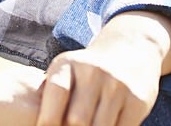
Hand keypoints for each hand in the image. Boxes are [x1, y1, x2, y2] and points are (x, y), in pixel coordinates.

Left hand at [36, 45, 160, 125]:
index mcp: (68, 64)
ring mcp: (118, 85)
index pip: (57, 94)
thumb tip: (32, 122)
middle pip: (77, 119)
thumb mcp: (65, 72)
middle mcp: (93, 72)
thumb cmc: (86, 73)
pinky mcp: (137, 100)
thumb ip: (50, 96)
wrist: (129, 51)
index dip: (48, 120)